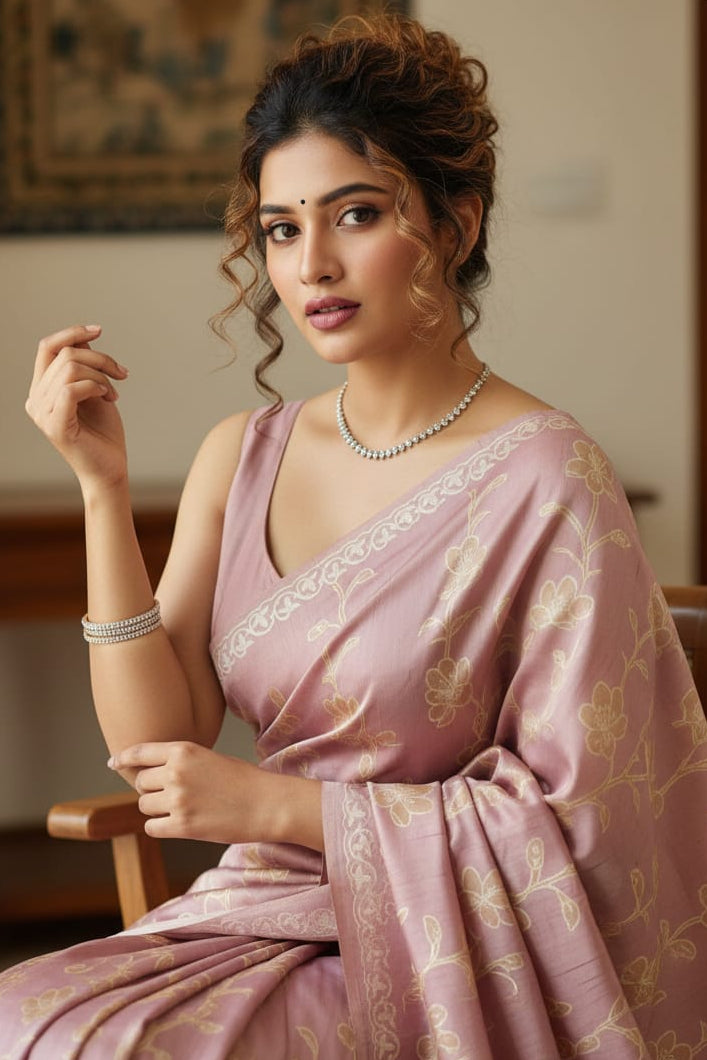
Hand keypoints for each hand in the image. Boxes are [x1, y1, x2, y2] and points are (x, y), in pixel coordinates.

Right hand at [25, 324, 128, 488]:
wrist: (110, 469)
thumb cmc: (103, 432)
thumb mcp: (95, 389)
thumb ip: (85, 364)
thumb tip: (83, 335)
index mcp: (41, 389)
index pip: (47, 347)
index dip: (71, 333)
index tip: (99, 330)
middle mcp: (36, 400)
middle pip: (65, 355)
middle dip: (100, 359)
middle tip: (121, 374)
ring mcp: (42, 414)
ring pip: (70, 369)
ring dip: (101, 375)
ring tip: (113, 392)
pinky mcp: (55, 426)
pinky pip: (72, 389)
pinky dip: (96, 387)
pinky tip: (109, 398)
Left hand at [109, 741, 300, 845]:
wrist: (267, 803)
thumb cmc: (243, 780)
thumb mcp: (209, 758)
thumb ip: (180, 762)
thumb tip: (150, 775)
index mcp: (183, 751)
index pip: (140, 752)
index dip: (124, 758)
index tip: (114, 763)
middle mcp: (176, 772)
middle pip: (141, 782)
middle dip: (151, 789)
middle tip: (172, 795)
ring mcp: (178, 800)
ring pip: (145, 806)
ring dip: (157, 809)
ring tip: (182, 809)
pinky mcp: (182, 826)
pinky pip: (152, 827)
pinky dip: (160, 827)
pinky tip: (179, 824)